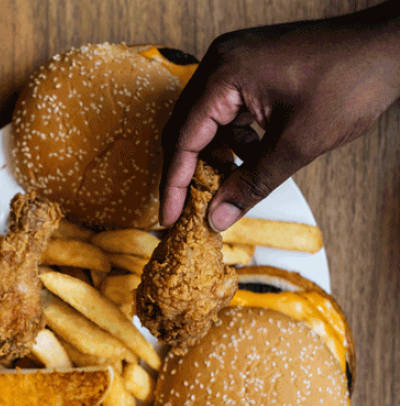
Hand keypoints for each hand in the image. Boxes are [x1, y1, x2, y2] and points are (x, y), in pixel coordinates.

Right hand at [160, 2, 399, 230]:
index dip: (174, 181)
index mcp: (224, 73)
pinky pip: (228, 110)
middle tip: (186, 209)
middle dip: (189, 171)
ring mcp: (235, 61)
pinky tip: (254, 157)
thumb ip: (252, 183)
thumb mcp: (297, 144)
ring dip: (217, 155)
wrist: (391, 47)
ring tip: (230, 185)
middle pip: (187, 127)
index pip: (184, 137)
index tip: (169, 215)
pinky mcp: (250, 68)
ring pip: (208, 121)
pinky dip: (236, 138)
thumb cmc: (351, 82)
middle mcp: (221, 62)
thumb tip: (217, 217)